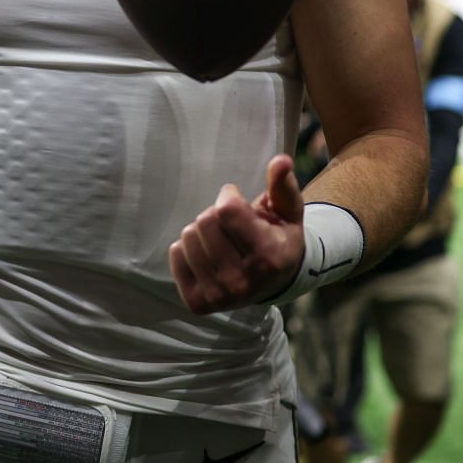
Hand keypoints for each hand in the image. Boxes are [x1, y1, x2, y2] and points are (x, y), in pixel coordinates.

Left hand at [169, 155, 305, 314]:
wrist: (274, 281)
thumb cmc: (278, 237)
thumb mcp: (287, 211)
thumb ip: (283, 185)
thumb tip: (280, 160)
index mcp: (268, 256)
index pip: (226, 209)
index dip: (229, 196)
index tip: (238, 201)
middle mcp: (243, 281)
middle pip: (204, 221)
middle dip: (215, 214)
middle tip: (231, 225)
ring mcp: (219, 295)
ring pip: (187, 237)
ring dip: (201, 231)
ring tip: (220, 240)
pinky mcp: (198, 303)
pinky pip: (175, 255)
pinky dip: (187, 249)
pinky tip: (208, 255)